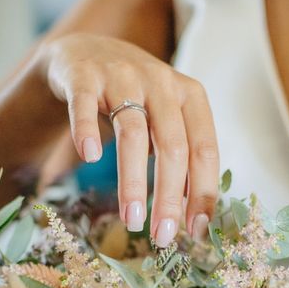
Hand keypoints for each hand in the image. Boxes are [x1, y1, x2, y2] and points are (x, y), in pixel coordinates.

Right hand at [44, 33, 218, 246]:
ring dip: (133, 180)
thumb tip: (194, 213)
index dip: (203, 191)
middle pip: (172, 145)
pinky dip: (86, 130)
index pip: (205, 148)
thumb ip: (180, 154)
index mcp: (189, 95)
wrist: (86, 52)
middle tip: (163, 236)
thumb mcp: (166, 117)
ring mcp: (121, 75)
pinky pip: (84, 104)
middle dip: (169, 196)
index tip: (197, 229)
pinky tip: (90, 157)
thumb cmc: (135, 95)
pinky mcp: (83, 75)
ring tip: (132, 218)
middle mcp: (160, 81)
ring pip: (132, 132)